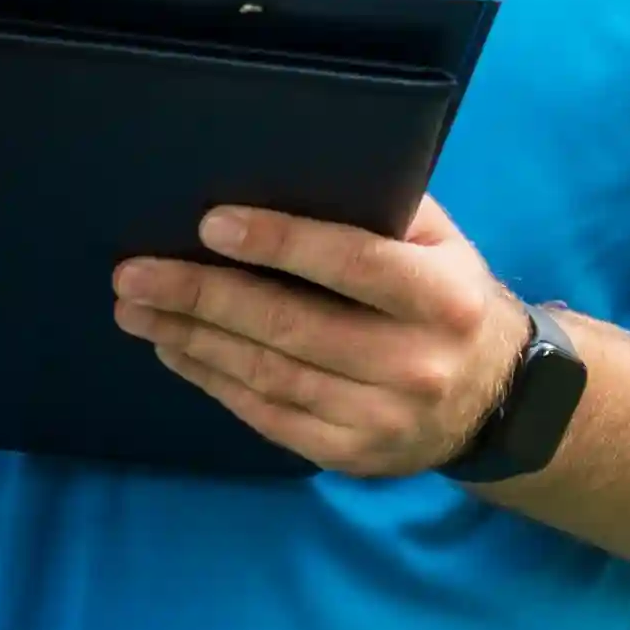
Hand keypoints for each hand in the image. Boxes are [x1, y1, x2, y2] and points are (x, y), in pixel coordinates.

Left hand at [113, 196, 535, 479]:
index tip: (209, 225)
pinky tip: (176, 349)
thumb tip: (285, 173)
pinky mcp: (351, 455)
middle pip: (292, 326)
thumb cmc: (448, 298)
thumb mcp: (441, 244)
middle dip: (203, 296)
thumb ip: (382, 209)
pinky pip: (267, 415)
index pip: (353, 265)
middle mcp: (417, 362)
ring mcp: (382, 417)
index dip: (280, 243)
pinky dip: (213, 380)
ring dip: (192, 339)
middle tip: (133, 273)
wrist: (496, 398)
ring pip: (269, 374)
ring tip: (136, 308)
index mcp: (444, 298)